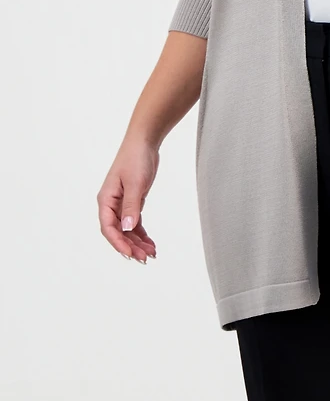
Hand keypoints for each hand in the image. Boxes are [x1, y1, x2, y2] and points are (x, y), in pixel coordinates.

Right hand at [97, 136, 158, 263]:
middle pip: (118, 232)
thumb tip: (126, 228)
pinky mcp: (133, 201)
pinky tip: (150, 243)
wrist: (145, 142)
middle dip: (130, 246)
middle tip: (145, 258)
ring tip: (151, 254)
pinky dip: (142, 233)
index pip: (108, 228)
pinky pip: (135, 222)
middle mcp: (111, 204)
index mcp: (106, 200)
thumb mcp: (135, 183)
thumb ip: (131, 206)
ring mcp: (122, 204)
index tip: (130, 254)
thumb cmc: (136, 158)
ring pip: (127, 229)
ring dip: (137, 243)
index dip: (118, 243)